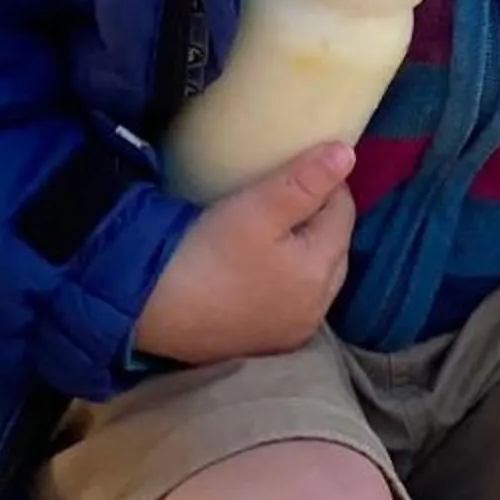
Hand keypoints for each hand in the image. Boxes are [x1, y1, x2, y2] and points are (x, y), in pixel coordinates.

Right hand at [132, 141, 356, 364]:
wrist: (151, 309)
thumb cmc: (208, 251)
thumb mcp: (258, 206)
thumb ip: (307, 180)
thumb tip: (348, 154)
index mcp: (321, 271)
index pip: (343, 211)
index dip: (325, 183)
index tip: (296, 170)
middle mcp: (317, 309)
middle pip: (333, 247)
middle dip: (319, 218)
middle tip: (282, 197)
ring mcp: (292, 331)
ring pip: (315, 277)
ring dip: (304, 251)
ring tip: (272, 230)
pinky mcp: (267, 344)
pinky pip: (292, 301)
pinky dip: (286, 280)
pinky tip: (260, 269)